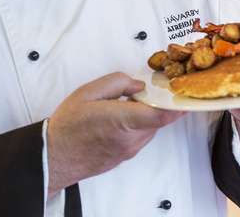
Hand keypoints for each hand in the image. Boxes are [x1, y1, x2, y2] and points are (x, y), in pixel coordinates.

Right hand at [46, 72, 184, 195]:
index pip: (159, 115)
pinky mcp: (125, 157)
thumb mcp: (87, 92)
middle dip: (152, 104)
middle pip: (156, 119)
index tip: (185, 96)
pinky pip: (140, 137)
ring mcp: (128, 150)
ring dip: (143, 115)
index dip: (177, 106)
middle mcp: (129, 138)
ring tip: (120, 107)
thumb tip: (138, 85)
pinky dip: (136, 126)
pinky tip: (117, 120)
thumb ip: (117, 83)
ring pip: (149, 128)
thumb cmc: (68, 126)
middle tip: (138, 92)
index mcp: (121, 119)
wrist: (54, 156)